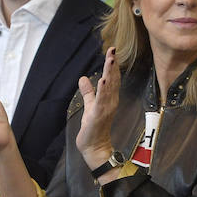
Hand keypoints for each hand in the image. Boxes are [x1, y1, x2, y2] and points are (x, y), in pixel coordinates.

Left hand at [75, 48, 120, 167]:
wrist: (94, 146)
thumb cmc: (93, 127)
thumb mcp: (89, 105)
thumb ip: (88, 92)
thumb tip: (83, 78)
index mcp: (109, 98)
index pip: (112, 78)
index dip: (112, 65)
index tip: (112, 51)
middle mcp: (111, 101)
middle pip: (113, 80)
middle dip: (113, 65)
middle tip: (113, 50)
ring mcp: (106, 108)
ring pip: (109, 87)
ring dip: (110, 73)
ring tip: (110, 60)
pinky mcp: (99, 114)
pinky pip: (102, 100)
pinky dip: (103, 90)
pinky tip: (103, 80)